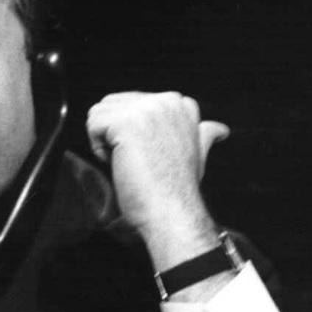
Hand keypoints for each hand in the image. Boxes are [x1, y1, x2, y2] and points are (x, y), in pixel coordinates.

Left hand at [86, 91, 228, 269]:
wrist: (171, 211)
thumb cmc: (177, 188)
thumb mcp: (195, 154)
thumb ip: (202, 135)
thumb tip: (219, 129)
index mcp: (180, 104)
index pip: (131, 102)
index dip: (131, 131)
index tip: (150, 153)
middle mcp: (166, 100)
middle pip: (112, 104)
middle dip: (114, 133)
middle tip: (138, 159)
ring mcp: (146, 108)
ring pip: (99, 112)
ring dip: (105, 140)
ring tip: (130, 160)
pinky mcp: (126, 121)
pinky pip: (92, 124)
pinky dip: (98, 148)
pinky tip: (121, 162)